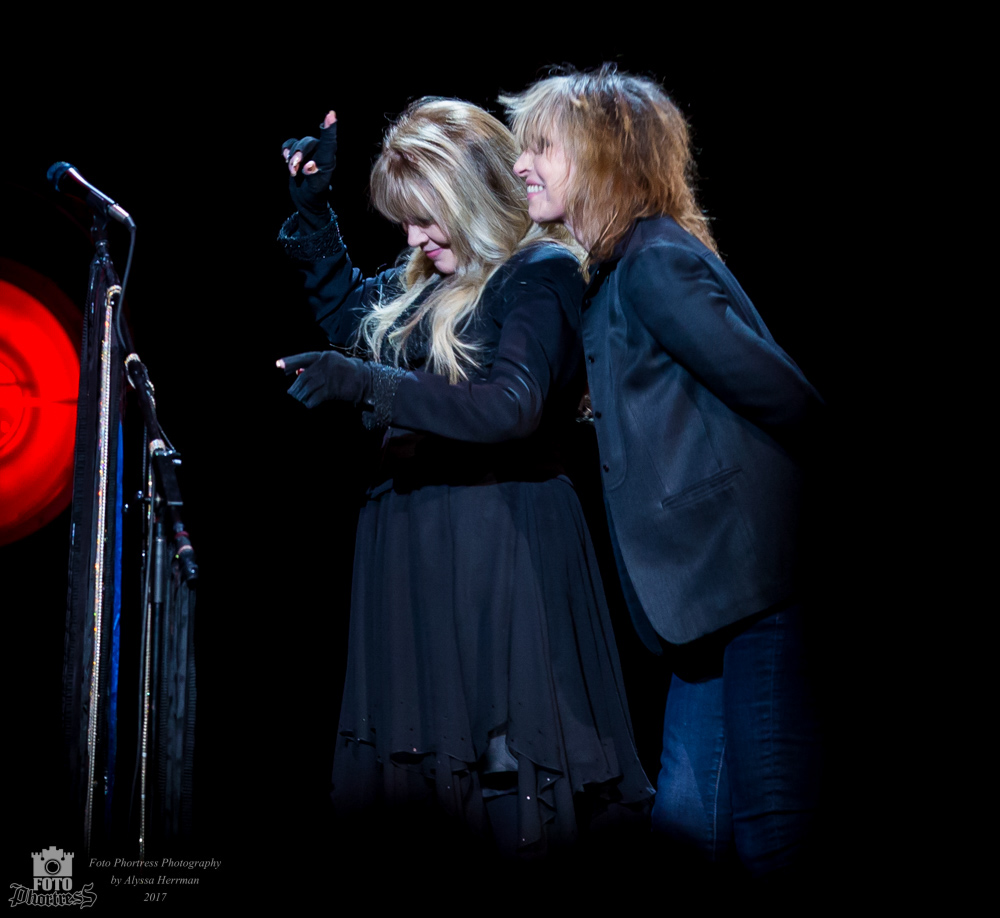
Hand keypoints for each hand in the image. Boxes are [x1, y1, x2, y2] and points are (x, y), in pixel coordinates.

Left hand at [277, 350, 371, 408]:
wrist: (365, 380)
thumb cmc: (345, 373)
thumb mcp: (330, 366)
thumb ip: (314, 368)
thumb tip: (296, 372)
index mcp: (324, 356)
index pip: (303, 358)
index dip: (290, 361)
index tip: (278, 365)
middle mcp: (326, 364)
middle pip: (304, 376)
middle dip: (296, 386)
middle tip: (290, 393)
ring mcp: (330, 376)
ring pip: (309, 386)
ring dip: (301, 395)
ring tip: (298, 399)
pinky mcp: (334, 388)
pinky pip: (317, 396)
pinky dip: (310, 401)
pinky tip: (308, 404)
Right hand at [281, 111, 337, 231]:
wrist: (307, 201)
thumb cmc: (315, 196)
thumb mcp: (315, 190)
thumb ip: (313, 177)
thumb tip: (309, 166)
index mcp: (328, 161)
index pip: (329, 142)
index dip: (329, 128)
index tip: (331, 115)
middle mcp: (320, 154)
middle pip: (308, 142)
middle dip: (298, 154)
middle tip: (294, 170)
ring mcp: (309, 153)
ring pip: (298, 144)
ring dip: (291, 157)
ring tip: (293, 172)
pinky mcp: (298, 154)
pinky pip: (290, 144)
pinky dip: (286, 149)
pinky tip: (285, 158)